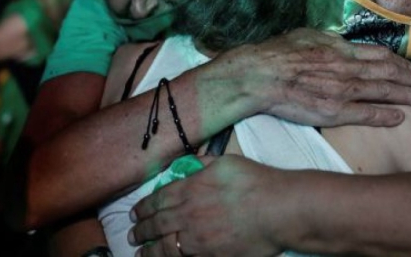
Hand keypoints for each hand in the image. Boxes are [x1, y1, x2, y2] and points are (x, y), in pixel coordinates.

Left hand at [131, 155, 285, 256]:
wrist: (278, 209)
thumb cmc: (257, 182)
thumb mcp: (227, 163)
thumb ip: (203, 164)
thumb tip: (188, 167)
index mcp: (191, 187)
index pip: (157, 199)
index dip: (142, 208)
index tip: (135, 213)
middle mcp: (188, 213)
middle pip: (155, 224)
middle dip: (140, 230)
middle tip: (132, 234)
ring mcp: (197, 238)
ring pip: (163, 247)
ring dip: (148, 250)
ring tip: (140, 252)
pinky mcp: (210, 255)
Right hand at [200, 28, 410, 127]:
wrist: (260, 74)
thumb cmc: (277, 53)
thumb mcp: (307, 36)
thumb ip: (329, 40)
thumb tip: (341, 42)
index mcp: (341, 49)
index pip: (379, 55)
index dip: (399, 62)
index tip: (410, 68)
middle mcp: (348, 68)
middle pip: (389, 73)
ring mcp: (343, 90)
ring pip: (383, 91)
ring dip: (406, 95)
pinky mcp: (334, 111)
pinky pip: (366, 114)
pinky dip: (385, 115)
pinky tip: (399, 117)